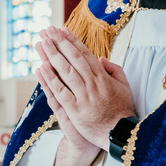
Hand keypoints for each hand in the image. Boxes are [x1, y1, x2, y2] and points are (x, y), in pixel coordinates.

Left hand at [34, 26, 134, 150]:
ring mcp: (83, 97)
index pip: (85, 54)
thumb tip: (101, 58)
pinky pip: (60, 92)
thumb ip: (114, 70)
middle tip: (48, 30)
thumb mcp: (124, 87)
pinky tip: (41, 68)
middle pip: (73, 58)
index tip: (62, 30)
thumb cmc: (122, 111)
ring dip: (52, 55)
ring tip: (42, 42)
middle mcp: (92, 84)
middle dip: (59, 42)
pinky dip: (50, 80)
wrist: (121, 135)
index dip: (72, 41)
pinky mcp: (75, 111)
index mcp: (103, 77)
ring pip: (65, 72)